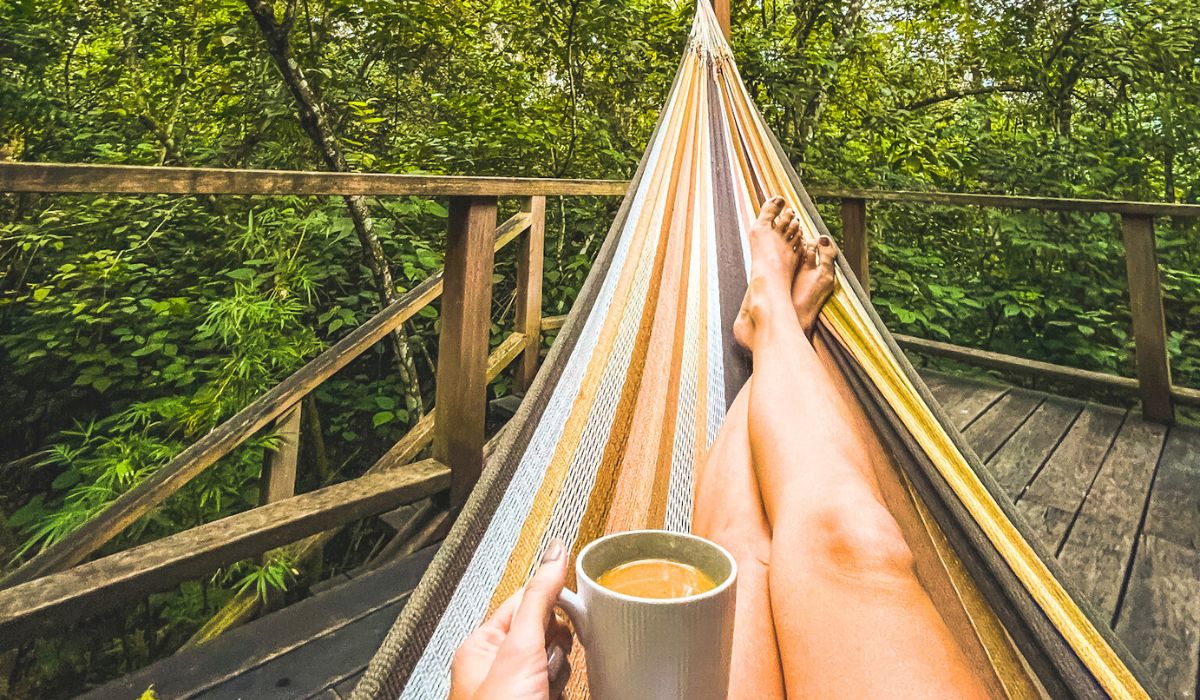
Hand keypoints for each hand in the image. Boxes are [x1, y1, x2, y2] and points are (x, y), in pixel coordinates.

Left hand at [449, 538, 573, 699]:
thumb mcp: (521, 648)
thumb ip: (539, 599)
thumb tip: (554, 553)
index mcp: (481, 644)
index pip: (525, 602)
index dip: (550, 606)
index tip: (570, 608)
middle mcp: (496, 666)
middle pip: (546, 635)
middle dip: (555, 649)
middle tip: (544, 664)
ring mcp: (517, 688)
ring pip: (557, 664)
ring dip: (560, 674)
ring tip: (545, 689)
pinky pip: (562, 687)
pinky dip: (564, 691)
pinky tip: (553, 697)